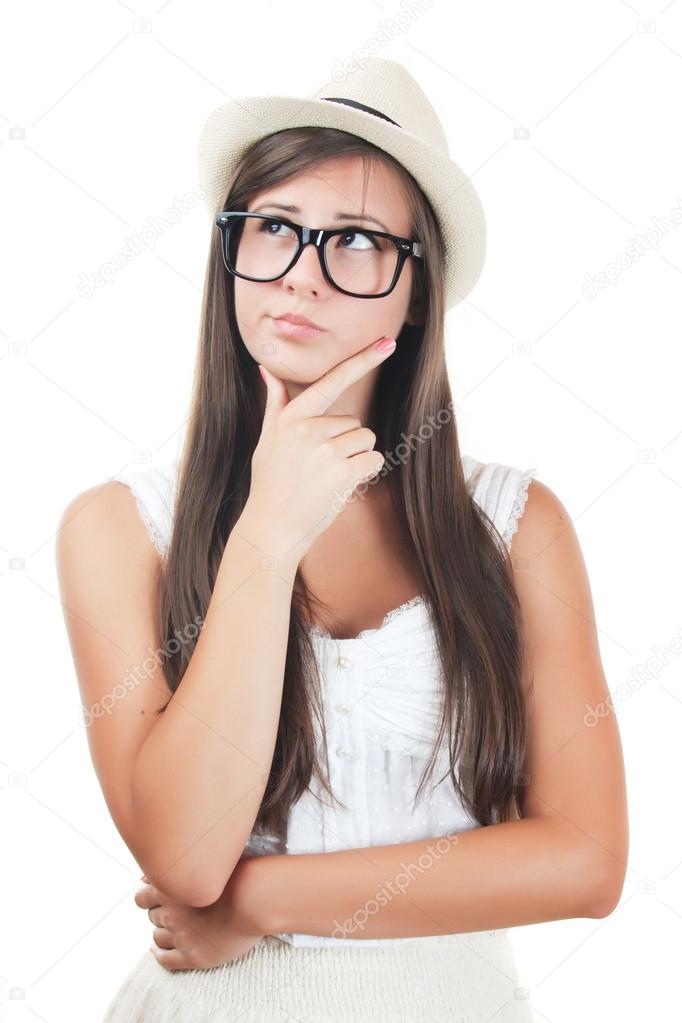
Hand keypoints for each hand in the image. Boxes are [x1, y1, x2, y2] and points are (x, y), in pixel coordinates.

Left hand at [134, 857, 264, 970]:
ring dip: (162, 931)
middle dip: (159, 911)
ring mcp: (182, 936)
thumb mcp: (207, 859)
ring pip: (157, 936)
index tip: (154, 894)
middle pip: (152, 916)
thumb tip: (163, 861)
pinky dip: (158, 953)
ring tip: (171, 927)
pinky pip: (165, 959)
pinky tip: (158, 950)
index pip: (142, 895)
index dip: (147, 894)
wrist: (257, 899)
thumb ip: (181, 862)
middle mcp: (170, 913)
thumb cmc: (238, 873)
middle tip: (170, 908)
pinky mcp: (193, 957)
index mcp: (170, 889)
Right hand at [243, 336, 396, 557]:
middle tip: (320, 468)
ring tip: (329, 477)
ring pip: (366, 440)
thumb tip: (266, 369)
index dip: (363, 361)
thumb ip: (275, 404)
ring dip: (356, 458)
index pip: (331, 381)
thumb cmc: (270, 484)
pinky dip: (365, 473)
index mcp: (291, 418)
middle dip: (347, 443)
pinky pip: (373, 460)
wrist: (271, 527)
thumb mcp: (267, 439)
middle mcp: (307, 429)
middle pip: (354, 422)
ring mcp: (324, 450)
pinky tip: (341, 486)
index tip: (388, 343)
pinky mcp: (341, 472)